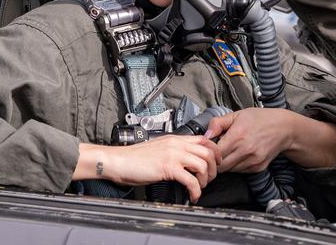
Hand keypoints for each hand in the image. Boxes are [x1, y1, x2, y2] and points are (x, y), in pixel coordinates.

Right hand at [86, 135, 219, 202]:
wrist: (119, 161)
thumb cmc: (135, 158)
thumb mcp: (159, 149)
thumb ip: (173, 151)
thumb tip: (186, 161)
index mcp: (175, 139)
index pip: (204, 139)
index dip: (215, 152)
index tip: (216, 163)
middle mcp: (177, 144)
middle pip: (208, 151)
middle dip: (213, 168)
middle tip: (209, 179)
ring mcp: (173, 155)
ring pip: (202, 164)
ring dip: (205, 180)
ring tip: (199, 188)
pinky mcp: (168, 168)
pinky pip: (190, 180)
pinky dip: (195, 190)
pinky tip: (192, 195)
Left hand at [206, 108, 294, 173]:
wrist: (284, 128)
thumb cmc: (260, 119)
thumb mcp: (237, 115)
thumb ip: (218, 123)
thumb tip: (205, 135)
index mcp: (237, 136)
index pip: (214, 154)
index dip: (208, 152)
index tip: (208, 149)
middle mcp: (245, 150)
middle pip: (220, 166)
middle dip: (215, 161)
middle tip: (216, 153)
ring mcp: (252, 161)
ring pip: (230, 170)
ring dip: (226, 164)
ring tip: (230, 151)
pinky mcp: (258, 167)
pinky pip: (240, 171)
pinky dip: (236, 165)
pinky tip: (240, 154)